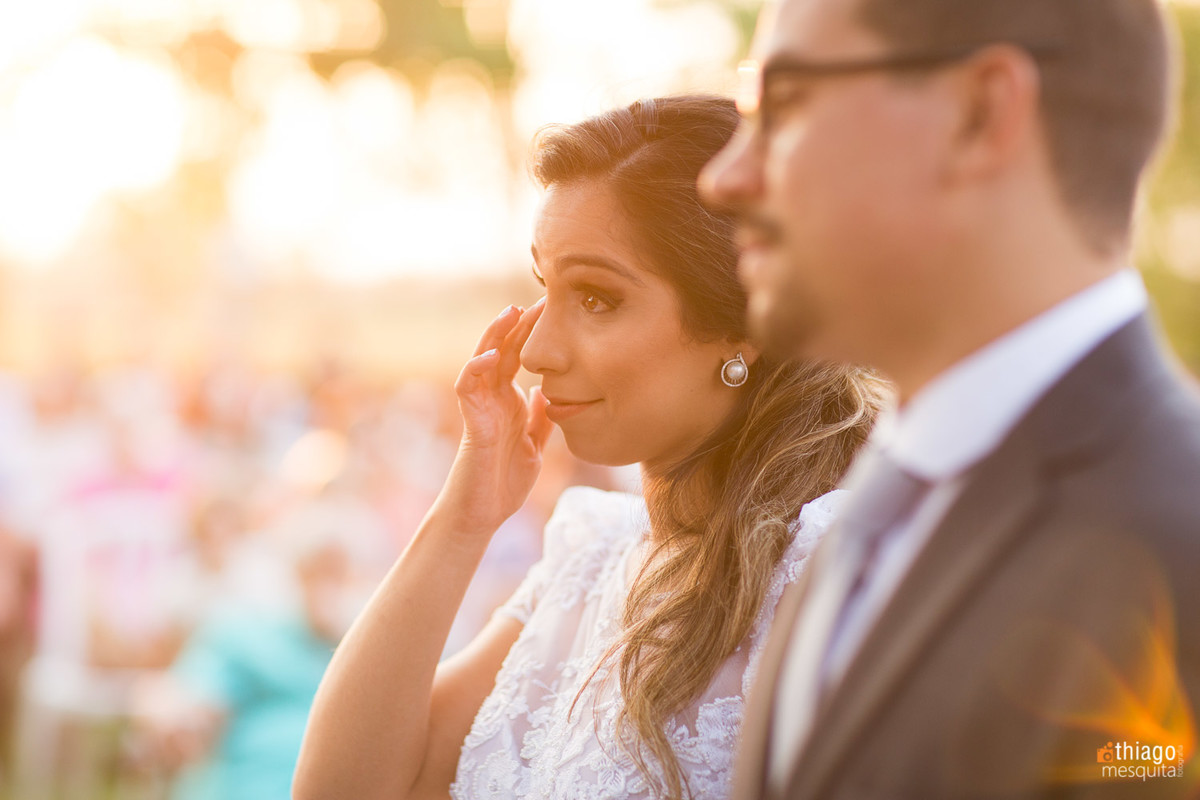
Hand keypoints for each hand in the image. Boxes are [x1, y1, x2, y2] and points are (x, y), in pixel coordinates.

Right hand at [440, 299, 550, 533]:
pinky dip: (476, 369)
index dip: (534, 334)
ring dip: (494, 335)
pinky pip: (468, 389)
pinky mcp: (471, 422)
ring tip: (511, 312)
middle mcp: (494, 398)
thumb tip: (549, 392)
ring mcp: (481, 407)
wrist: (483, 513)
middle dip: (519, 324)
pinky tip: (490, 355)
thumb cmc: (505, 482)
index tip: (556, 311)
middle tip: (541, 298)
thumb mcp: (535, 445)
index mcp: (510, 401)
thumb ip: (541, 418)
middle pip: (503, 351)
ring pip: (482, 360)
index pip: (520, 358)